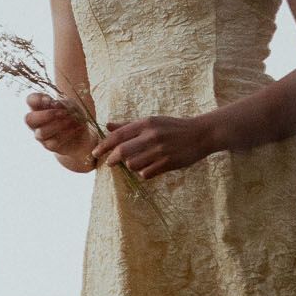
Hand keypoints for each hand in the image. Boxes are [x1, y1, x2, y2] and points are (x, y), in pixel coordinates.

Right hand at [25, 91, 93, 167]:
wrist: (80, 136)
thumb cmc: (72, 115)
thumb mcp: (70, 105)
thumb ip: (62, 104)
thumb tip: (55, 104)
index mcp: (40, 107)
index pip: (30, 100)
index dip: (36, 99)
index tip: (49, 99)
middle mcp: (37, 122)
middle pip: (29, 119)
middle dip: (45, 115)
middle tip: (61, 112)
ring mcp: (42, 135)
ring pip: (41, 132)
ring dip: (58, 125)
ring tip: (70, 120)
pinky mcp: (49, 146)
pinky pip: (54, 142)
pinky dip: (66, 134)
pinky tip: (75, 128)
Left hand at [91, 112, 210, 179]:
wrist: (200, 134)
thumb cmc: (173, 127)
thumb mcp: (152, 121)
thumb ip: (129, 125)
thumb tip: (107, 125)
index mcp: (147, 123)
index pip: (119, 135)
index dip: (104, 145)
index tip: (94, 153)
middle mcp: (152, 136)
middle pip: (122, 152)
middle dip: (112, 159)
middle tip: (109, 162)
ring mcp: (160, 150)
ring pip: (133, 164)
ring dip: (131, 166)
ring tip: (136, 162)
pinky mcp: (167, 163)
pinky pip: (146, 173)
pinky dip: (144, 172)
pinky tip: (149, 167)